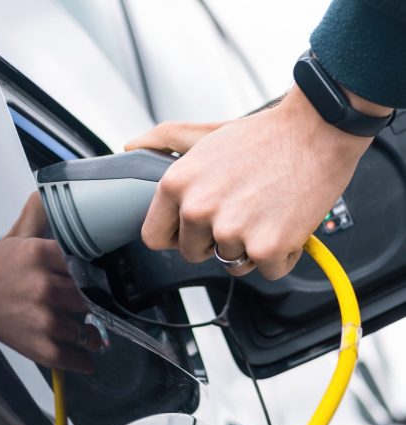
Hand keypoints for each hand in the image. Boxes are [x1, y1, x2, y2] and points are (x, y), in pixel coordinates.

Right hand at [0, 193, 100, 372]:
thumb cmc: (0, 268)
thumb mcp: (21, 235)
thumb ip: (41, 214)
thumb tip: (55, 191)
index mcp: (41, 255)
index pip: (87, 264)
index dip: (96, 274)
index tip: (103, 280)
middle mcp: (44, 287)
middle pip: (90, 296)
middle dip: (94, 303)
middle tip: (95, 306)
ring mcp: (43, 320)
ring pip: (88, 329)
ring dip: (93, 334)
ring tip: (91, 333)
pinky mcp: (40, 347)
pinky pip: (76, 358)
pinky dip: (85, 360)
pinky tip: (86, 354)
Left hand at [127, 86, 378, 279]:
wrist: (318, 130)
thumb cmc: (264, 136)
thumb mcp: (205, 136)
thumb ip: (164, 142)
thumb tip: (131, 147)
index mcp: (177, 186)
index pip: (154, 238)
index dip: (176, 236)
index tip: (193, 231)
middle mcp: (199, 210)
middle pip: (195, 254)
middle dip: (216, 241)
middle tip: (241, 211)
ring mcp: (231, 232)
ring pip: (233, 264)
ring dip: (250, 247)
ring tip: (266, 211)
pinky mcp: (266, 248)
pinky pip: (267, 270)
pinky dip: (280, 255)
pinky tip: (285, 223)